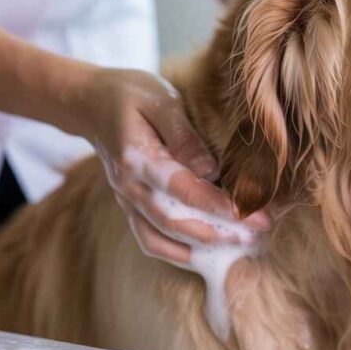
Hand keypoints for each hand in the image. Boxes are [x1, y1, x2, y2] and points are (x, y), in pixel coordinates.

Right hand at [69, 67, 269, 265]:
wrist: (91, 102)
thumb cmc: (133, 94)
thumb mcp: (161, 100)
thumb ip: (184, 136)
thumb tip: (212, 169)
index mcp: (136, 158)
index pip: (181, 189)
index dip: (217, 204)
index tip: (251, 211)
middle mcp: (128, 186)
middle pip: (174, 220)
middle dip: (220, 231)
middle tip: (259, 230)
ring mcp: (126, 200)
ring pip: (160, 238)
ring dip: (201, 248)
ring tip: (241, 244)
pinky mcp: (129, 207)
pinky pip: (148, 240)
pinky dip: (176, 253)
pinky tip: (206, 255)